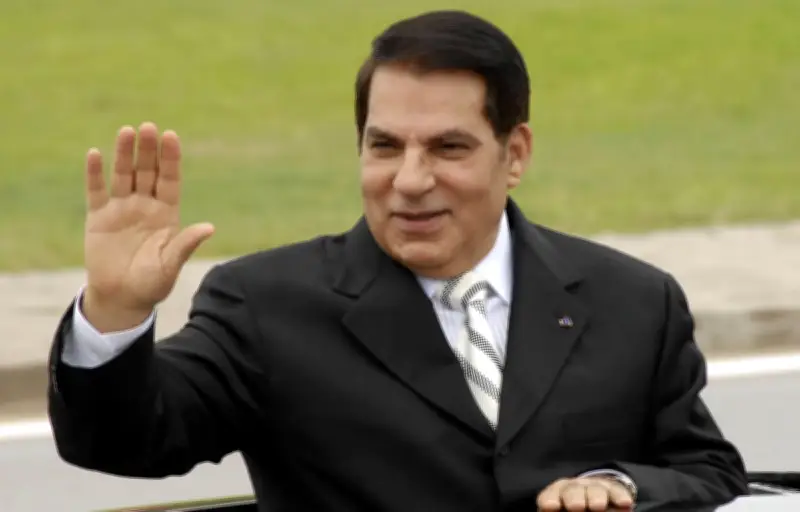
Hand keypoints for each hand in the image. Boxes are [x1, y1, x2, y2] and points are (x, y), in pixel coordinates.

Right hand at [83, 122, 213, 327]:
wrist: (122, 298)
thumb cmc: (152, 283)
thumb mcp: (171, 264)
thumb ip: (185, 244)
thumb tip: (209, 228)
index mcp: (167, 214)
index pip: (170, 179)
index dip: (171, 159)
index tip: (171, 136)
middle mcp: (145, 206)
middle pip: (147, 172)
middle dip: (149, 150)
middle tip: (150, 127)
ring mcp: (121, 209)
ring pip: (124, 175)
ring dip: (124, 154)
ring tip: (127, 131)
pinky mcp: (98, 218)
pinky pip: (96, 191)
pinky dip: (94, 173)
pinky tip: (95, 154)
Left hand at [537, 477, 633, 510]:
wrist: (597, 498)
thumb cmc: (571, 509)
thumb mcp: (564, 510)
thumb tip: (556, 511)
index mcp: (557, 496)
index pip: (550, 496)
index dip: (549, 499)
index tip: (550, 506)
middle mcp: (574, 488)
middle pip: (572, 490)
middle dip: (574, 497)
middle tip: (576, 506)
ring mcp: (594, 487)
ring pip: (594, 489)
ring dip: (596, 496)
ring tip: (597, 506)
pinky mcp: (614, 489)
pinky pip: (617, 491)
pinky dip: (620, 497)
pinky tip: (625, 504)